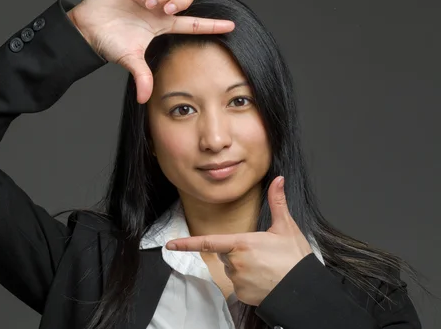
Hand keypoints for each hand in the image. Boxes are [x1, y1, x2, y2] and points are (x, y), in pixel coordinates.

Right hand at [67, 0, 234, 103]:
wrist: (86, 30)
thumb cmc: (109, 43)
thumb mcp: (129, 60)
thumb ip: (141, 76)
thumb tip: (144, 100)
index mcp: (161, 25)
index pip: (192, 23)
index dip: (211, 24)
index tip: (231, 26)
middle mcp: (157, 7)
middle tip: (166, 11)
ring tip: (148, 4)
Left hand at [165, 176, 313, 305]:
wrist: (304, 290)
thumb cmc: (295, 259)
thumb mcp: (286, 228)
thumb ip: (277, 203)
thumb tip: (278, 180)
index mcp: (242, 244)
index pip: (208, 242)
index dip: (186, 244)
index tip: (170, 245)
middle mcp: (236, 262)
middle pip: (226, 254)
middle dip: (237, 252)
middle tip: (262, 254)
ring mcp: (238, 280)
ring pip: (233, 269)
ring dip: (243, 267)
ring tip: (266, 267)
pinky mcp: (242, 294)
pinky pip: (239, 285)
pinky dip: (248, 282)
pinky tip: (264, 279)